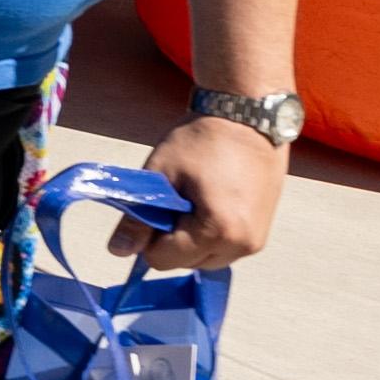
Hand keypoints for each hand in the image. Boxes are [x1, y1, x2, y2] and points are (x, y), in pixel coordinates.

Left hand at [132, 118, 288, 270]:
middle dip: (173, 239)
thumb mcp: (160, 174)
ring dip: (192, 240)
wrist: (249, 116)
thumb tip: (118, 251)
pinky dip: (211, 236)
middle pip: (185, 263)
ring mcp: (255, 242)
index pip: (163, 259)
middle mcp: (242, 245)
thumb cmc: (203, 140)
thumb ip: (137, 217)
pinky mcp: (261, 235)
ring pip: (204, 260)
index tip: (158, 204)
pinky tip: (212, 204)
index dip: (150, 235)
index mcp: (218, 231)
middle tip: (180, 199)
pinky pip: (223, 250)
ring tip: (197, 200)